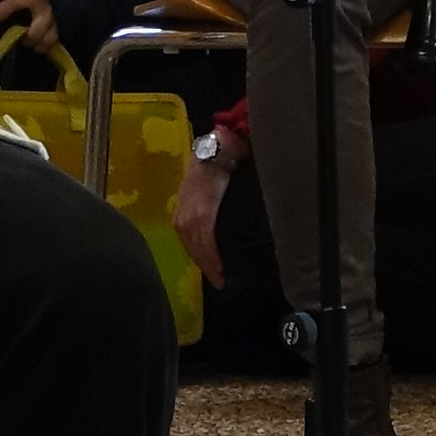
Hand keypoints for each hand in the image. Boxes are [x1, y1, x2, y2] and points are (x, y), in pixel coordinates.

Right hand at [168, 137, 229, 290]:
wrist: (211, 150)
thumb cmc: (229, 166)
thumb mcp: (236, 185)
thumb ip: (244, 208)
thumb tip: (257, 233)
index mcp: (203, 212)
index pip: (207, 245)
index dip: (215, 264)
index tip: (225, 279)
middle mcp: (188, 216)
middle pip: (197, 249)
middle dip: (209, 268)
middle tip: (222, 285)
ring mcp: (181, 214)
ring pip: (189, 245)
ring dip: (200, 262)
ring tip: (213, 277)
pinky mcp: (178, 212)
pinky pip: (184, 238)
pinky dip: (193, 251)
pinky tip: (201, 260)